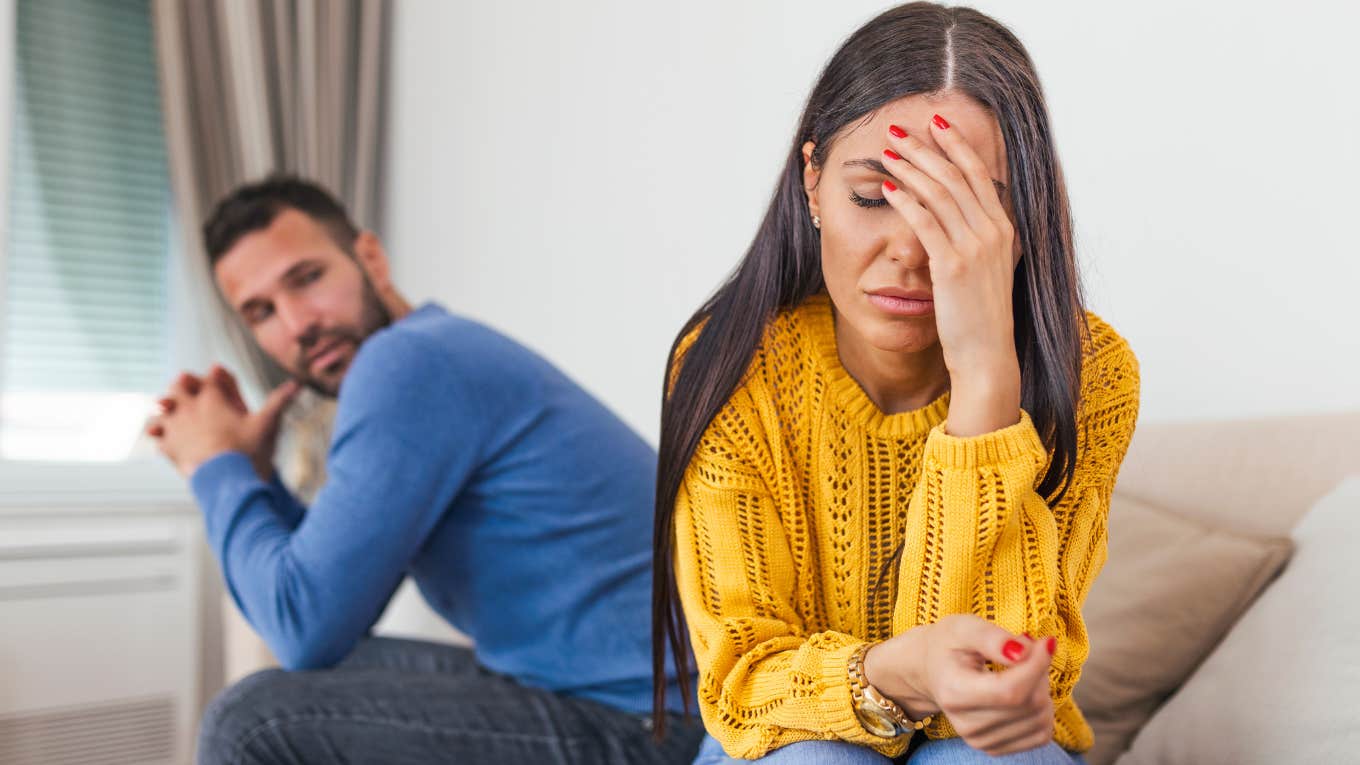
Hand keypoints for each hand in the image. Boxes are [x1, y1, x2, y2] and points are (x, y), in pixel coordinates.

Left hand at [147, 366, 300, 479]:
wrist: (225, 480)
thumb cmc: (248, 451)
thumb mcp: (268, 424)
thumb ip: (280, 401)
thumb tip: (298, 383)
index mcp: (213, 398)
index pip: (209, 377)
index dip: (214, 374)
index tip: (217, 373)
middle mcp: (190, 408)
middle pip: (178, 386)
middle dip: (184, 385)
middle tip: (188, 386)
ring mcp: (176, 427)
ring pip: (162, 409)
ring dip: (166, 409)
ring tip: (170, 412)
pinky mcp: (168, 447)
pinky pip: (157, 436)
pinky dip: (160, 435)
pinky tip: (166, 438)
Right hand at [863, 614, 1055, 755]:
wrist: (929, 670)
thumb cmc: (947, 645)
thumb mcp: (963, 627)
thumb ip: (992, 638)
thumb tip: (1024, 652)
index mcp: (955, 692)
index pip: (1011, 691)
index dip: (1036, 665)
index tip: (1046, 642)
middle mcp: (966, 724)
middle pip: (1029, 704)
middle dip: (1039, 671)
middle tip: (1028, 649)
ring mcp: (980, 740)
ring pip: (1040, 719)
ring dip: (1042, 689)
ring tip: (1022, 668)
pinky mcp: (995, 747)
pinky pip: (1041, 733)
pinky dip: (1043, 710)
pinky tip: (1026, 690)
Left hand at [879, 116, 1019, 388]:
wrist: (986, 353)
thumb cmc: (980, 316)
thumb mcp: (987, 269)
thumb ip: (977, 240)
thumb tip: (958, 217)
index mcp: (1004, 228)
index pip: (979, 173)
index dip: (957, 144)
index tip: (938, 122)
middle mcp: (993, 232)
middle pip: (955, 175)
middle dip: (926, 147)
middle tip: (898, 129)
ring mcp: (974, 248)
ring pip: (939, 192)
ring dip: (910, 167)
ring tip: (886, 152)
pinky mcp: (951, 266)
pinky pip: (925, 223)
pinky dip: (904, 201)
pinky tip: (887, 188)